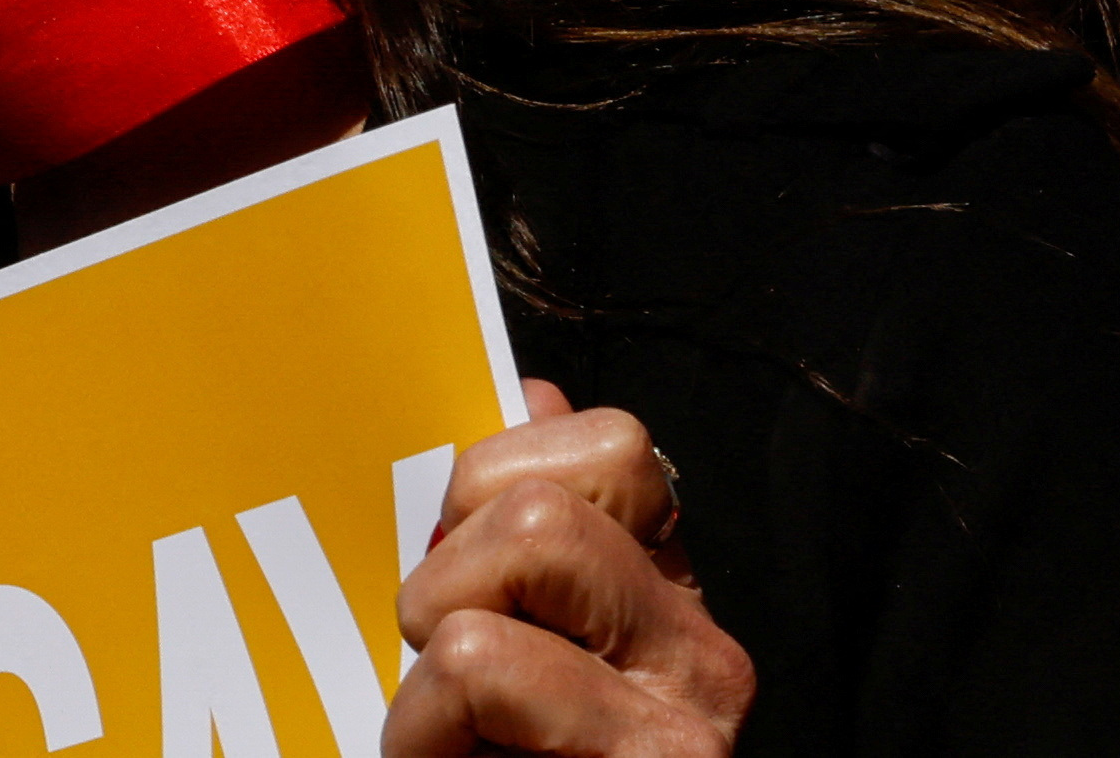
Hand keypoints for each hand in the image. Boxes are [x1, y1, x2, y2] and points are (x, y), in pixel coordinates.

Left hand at [385, 379, 754, 755]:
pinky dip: (420, 730)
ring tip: (450, 738)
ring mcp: (685, 710)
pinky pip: (479, 666)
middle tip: (446, 677)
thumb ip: (526, 537)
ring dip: (431, 662)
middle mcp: (699, 648)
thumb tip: (533, 396)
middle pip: (547, 500)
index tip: (463, 584)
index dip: (498, 484)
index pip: (614, 447)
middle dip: (449, 576)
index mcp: (668, 604)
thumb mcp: (515, 660)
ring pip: (522, 550)